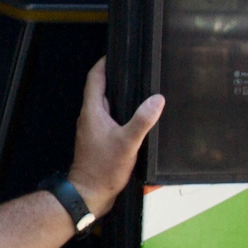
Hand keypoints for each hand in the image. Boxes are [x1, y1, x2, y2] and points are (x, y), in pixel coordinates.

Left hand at [66, 57, 163, 218]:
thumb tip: (157, 99)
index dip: (103, 64)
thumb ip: (143, 119)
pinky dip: (119, 114)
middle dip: (114, 79)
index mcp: (92, 112)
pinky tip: (134, 119)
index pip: (94, 78)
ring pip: (104, 106)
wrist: (90, 193)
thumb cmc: (103, 169)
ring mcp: (92, 130)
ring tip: (138, 91)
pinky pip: (108, 120)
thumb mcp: (128, 142)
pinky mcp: (98, 141)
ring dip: (118, 97)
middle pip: (99, 90)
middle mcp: (89, 118)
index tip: (115, 54)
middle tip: (132, 71)